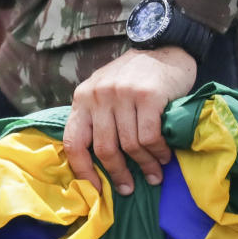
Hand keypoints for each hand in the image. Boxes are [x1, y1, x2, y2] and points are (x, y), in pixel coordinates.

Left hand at [63, 47, 197, 194]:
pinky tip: (164, 157)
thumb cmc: (134, 78)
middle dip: (118, 174)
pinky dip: (157, 152)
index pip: (73, 142)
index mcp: (82, 98)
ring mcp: (123, 94)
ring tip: (154, 175)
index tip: (96, 189)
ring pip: (129, 145)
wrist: (164, 49)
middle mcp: (98, 96)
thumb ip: (96, 118)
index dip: (82, 171)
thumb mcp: (104, 92)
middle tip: (129, 188)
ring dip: (144, 165)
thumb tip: (96, 164)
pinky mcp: (148, 96)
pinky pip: (149, 136)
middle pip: (103, 148)